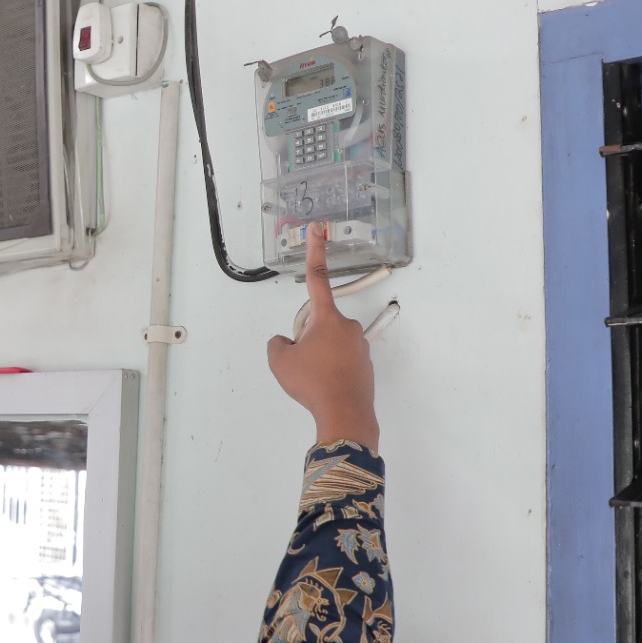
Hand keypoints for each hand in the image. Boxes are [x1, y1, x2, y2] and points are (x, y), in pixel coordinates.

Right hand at [266, 225, 378, 450]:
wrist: (345, 413)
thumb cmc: (315, 384)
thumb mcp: (280, 361)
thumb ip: (277, 343)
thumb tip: (285, 342)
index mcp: (326, 318)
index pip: (317, 277)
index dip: (315, 251)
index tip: (318, 229)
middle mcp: (347, 326)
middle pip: (317, 324)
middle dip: (306, 339)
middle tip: (303, 362)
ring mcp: (359, 345)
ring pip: (328, 344)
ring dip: (318, 356)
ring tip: (314, 377)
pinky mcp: (365, 363)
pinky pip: (339, 360)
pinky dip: (329, 369)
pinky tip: (325, 384)